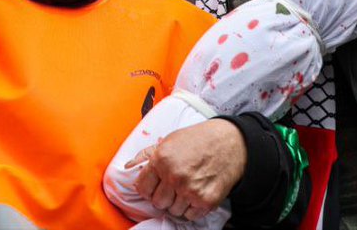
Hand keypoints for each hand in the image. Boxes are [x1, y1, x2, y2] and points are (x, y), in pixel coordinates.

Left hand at [128, 118, 245, 221]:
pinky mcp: (205, 200)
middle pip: (157, 202)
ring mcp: (190, 190)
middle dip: (163, 196)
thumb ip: (146, 154)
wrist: (228, 142)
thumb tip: (128, 166)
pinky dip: (191, 208)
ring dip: (178, 203)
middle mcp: (174, 176)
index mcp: (161, 160)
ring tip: (186, 187)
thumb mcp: (169, 140)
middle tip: (172, 186)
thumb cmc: (197, 140)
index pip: (142, 188)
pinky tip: (196, 193)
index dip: (147, 188)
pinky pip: (190, 215)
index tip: (154, 186)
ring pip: (173, 211)